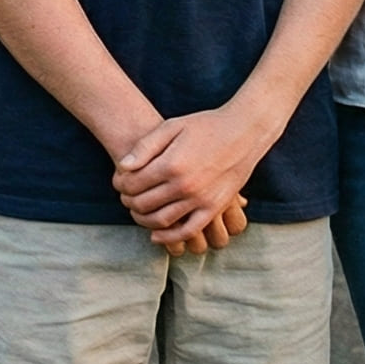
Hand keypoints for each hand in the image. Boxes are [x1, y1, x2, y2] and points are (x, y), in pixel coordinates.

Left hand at [113, 105, 272, 242]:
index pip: (132, 184)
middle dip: (128, 201)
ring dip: (142, 219)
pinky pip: (187, 231)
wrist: (245, 131)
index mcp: (171, 164)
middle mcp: (184, 185)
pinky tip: (156, 234)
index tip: (119, 181)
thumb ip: (146, 146)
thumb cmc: (207, 125)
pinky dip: (168, 238)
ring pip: (160, 221)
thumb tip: (123, 166)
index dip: (120, 184)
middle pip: (142, 204)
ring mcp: (200, 199)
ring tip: (138, 210)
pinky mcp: (214, 208)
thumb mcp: (173, 126)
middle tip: (126, 196)